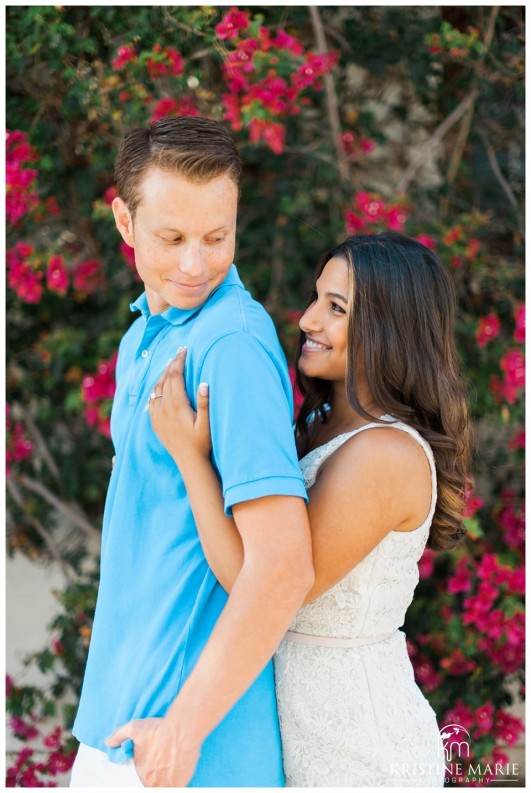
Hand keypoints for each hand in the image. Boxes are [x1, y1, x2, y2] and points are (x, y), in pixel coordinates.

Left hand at [105, 717, 200, 786]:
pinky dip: (174, 783)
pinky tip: (176, 773)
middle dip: (151, 777)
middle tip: (158, 767)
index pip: (135, 780)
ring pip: (161, 786)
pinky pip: (175, 788)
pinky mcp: (179, 784)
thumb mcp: (134, 728)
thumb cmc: (159, 730)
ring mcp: (166, 784)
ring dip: (162, 781)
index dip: (139, 776)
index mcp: (140, 772)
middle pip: (148, 784)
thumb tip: (108, 742)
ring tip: (166, 769)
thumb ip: (119, 736)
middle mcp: (151, 782)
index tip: (145, 769)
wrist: (182, 731)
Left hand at [149, 347, 211, 464]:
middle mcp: (164, 407)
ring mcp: (157, 414)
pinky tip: (161, 384)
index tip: (185, 350)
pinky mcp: (154, 421)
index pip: (176, 376)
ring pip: (157, 387)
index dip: (180, 361)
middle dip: (173, 363)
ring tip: (171, 364)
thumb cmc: (201, 442)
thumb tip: (204, 383)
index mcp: (177, 405)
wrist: (188, 461)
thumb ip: (205, 403)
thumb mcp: (206, 423)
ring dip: (164, 374)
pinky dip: (156, 388)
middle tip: (180, 352)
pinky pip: (151, 399)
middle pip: (166, 378)